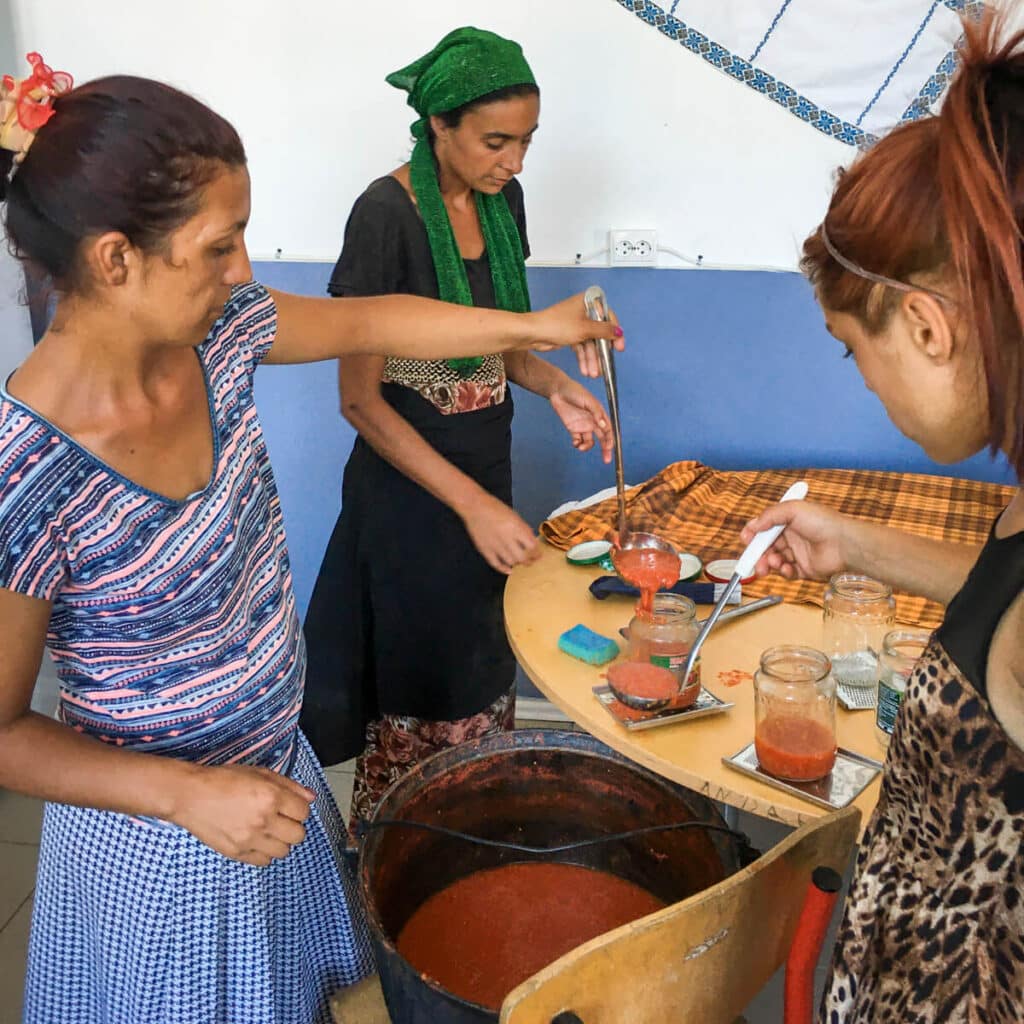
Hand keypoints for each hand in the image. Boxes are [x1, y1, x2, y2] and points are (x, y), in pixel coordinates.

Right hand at [171, 763, 314, 865]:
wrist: (190, 795)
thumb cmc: (224, 779)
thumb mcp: (260, 772)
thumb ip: (289, 785)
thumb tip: (310, 797)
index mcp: (271, 796)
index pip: (304, 813)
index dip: (299, 809)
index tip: (290, 806)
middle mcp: (263, 820)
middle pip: (298, 835)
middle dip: (293, 826)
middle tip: (281, 819)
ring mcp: (249, 839)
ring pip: (284, 852)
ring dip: (280, 841)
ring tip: (268, 830)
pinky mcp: (236, 853)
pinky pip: (264, 862)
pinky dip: (264, 853)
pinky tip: (256, 840)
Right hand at [461, 492, 540, 573]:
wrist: (474, 506)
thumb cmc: (495, 508)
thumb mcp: (514, 516)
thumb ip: (523, 529)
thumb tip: (531, 542)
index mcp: (516, 527)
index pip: (532, 546)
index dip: (537, 553)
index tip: (539, 555)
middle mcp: (507, 537)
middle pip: (523, 557)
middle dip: (529, 561)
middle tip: (531, 561)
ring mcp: (495, 545)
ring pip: (511, 562)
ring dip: (517, 563)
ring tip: (519, 561)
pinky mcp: (485, 549)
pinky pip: (496, 564)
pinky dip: (503, 569)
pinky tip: (509, 570)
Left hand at [530, 293, 624, 368]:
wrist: (533, 333)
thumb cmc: (556, 325)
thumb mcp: (585, 329)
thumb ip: (605, 331)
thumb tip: (619, 331)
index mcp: (588, 302)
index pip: (608, 317)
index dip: (615, 333)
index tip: (619, 347)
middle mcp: (583, 311)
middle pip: (599, 333)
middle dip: (600, 352)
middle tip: (605, 365)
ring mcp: (576, 323)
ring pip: (590, 343)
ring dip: (592, 359)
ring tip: (593, 373)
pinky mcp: (569, 334)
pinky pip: (581, 347)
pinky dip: (583, 358)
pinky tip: (585, 369)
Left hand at [549, 378, 613, 462]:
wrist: (558, 390)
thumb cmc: (575, 392)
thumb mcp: (588, 401)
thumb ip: (596, 413)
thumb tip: (604, 425)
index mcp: (599, 414)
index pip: (608, 429)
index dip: (611, 439)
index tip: (610, 447)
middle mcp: (593, 422)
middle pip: (602, 438)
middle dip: (605, 449)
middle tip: (606, 459)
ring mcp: (583, 426)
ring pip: (590, 441)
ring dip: (587, 447)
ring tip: (581, 447)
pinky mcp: (573, 428)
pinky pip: (578, 440)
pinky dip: (578, 444)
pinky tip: (575, 443)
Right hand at [739, 500, 851, 580]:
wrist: (844, 544)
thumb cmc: (823, 522)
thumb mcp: (792, 510)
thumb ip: (769, 516)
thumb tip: (752, 526)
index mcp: (788, 521)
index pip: (764, 528)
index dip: (753, 534)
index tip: (745, 539)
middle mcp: (792, 537)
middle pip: (766, 547)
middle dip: (758, 554)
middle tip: (754, 561)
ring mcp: (798, 554)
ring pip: (774, 561)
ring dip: (769, 563)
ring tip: (772, 564)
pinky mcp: (804, 569)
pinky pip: (787, 573)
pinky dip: (783, 572)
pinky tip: (787, 568)